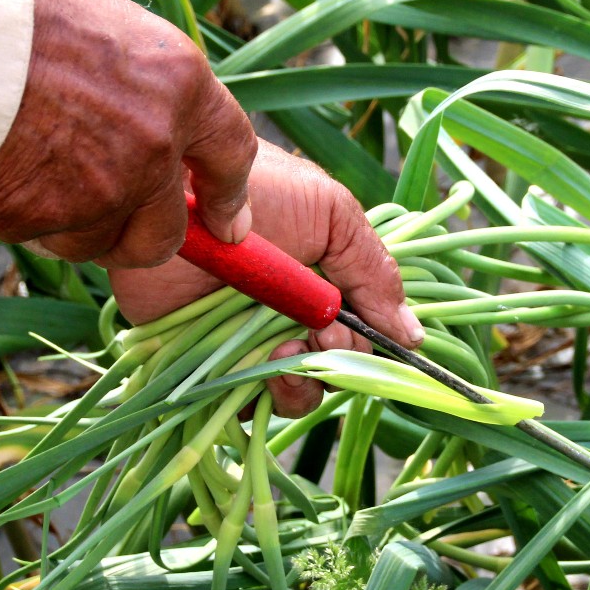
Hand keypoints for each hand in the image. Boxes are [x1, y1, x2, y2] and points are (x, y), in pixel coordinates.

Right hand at [0, 0, 253, 265]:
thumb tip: (153, 124)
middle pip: (164, 233)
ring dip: (69, 223)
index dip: (229, 198)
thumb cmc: (10, 8)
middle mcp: (154, 146)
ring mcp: (102, 191)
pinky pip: (38, 237)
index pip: (231, 155)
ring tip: (25, 163)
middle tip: (107, 218)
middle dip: (139, 236)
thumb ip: (141, 82)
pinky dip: (19, 216)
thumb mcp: (104, 21)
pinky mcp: (43, 221)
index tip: (227, 227)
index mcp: (180, 83)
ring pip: (95, 241)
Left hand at [111, 143, 422, 416]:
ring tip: (285, 352)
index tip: (377, 344)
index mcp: (324, 285)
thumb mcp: (332, 215)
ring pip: (293, 392)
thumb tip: (412, 335)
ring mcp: (247, 341)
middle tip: (322, 338)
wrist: (176, 193)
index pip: (363, 335)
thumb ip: (373, 271)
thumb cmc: (258, 190)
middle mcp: (289, 317)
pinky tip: (258, 367)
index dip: (372, 347)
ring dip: (302, 384)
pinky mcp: (205, 359)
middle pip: (333, 370)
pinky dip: (258, 396)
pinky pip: (242, 400)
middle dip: (338, 363)